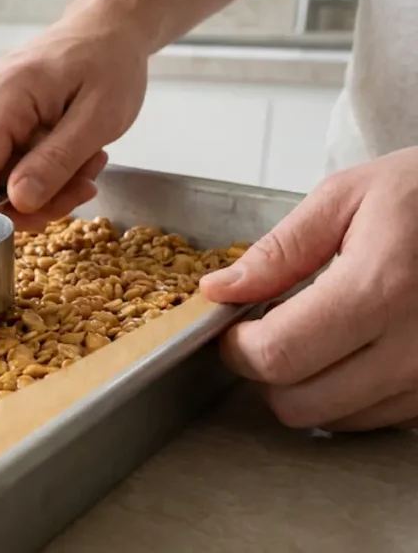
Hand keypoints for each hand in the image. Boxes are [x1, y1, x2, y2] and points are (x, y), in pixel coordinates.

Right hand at [0, 4, 149, 230]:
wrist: (107, 30)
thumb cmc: (109, 64)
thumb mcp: (98, 119)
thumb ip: (56, 161)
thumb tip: (18, 202)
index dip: (4, 209)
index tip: (52, 209)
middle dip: (37, 198)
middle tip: (85, 185)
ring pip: (0, 176)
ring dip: (48, 184)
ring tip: (89, 163)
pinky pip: (8, 160)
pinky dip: (43, 169)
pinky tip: (74, 154)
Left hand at [201, 146, 417, 431]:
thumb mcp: (346, 198)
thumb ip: (278, 251)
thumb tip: (220, 291)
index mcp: (380, 288)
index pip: (278, 355)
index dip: (237, 348)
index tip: (234, 327)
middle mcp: (414, 347)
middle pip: (299, 403)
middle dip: (267, 371)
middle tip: (269, 331)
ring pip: (335, 420)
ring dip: (309, 385)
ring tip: (321, 333)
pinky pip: (377, 419)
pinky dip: (351, 393)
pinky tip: (357, 348)